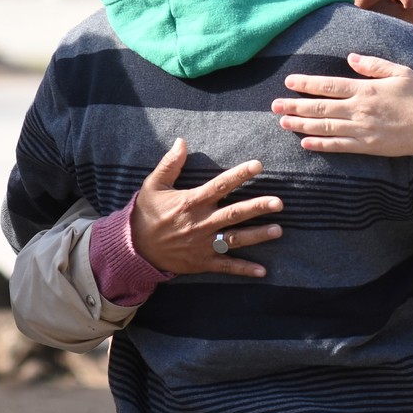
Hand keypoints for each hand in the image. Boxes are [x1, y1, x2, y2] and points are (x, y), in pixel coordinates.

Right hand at [130, 138, 282, 276]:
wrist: (133, 248)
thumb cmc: (146, 213)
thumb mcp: (154, 186)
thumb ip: (170, 164)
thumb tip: (182, 141)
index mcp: (191, 202)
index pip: (220, 185)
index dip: (239, 175)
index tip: (258, 165)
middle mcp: (200, 222)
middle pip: (234, 213)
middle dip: (257, 207)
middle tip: (279, 202)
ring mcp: (202, 244)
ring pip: (234, 239)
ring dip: (257, 236)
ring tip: (278, 230)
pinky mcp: (202, 262)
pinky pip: (226, 266)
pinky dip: (244, 269)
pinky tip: (263, 271)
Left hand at [273, 53, 412, 159]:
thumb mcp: (401, 72)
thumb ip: (374, 65)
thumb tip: (351, 58)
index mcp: (365, 90)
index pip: (328, 85)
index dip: (306, 84)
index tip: (289, 82)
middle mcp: (359, 109)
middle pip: (320, 108)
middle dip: (295, 106)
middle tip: (274, 105)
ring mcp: (361, 130)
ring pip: (324, 127)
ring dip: (301, 124)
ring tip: (283, 122)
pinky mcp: (367, 146)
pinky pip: (338, 146)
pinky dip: (320, 144)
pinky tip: (305, 142)